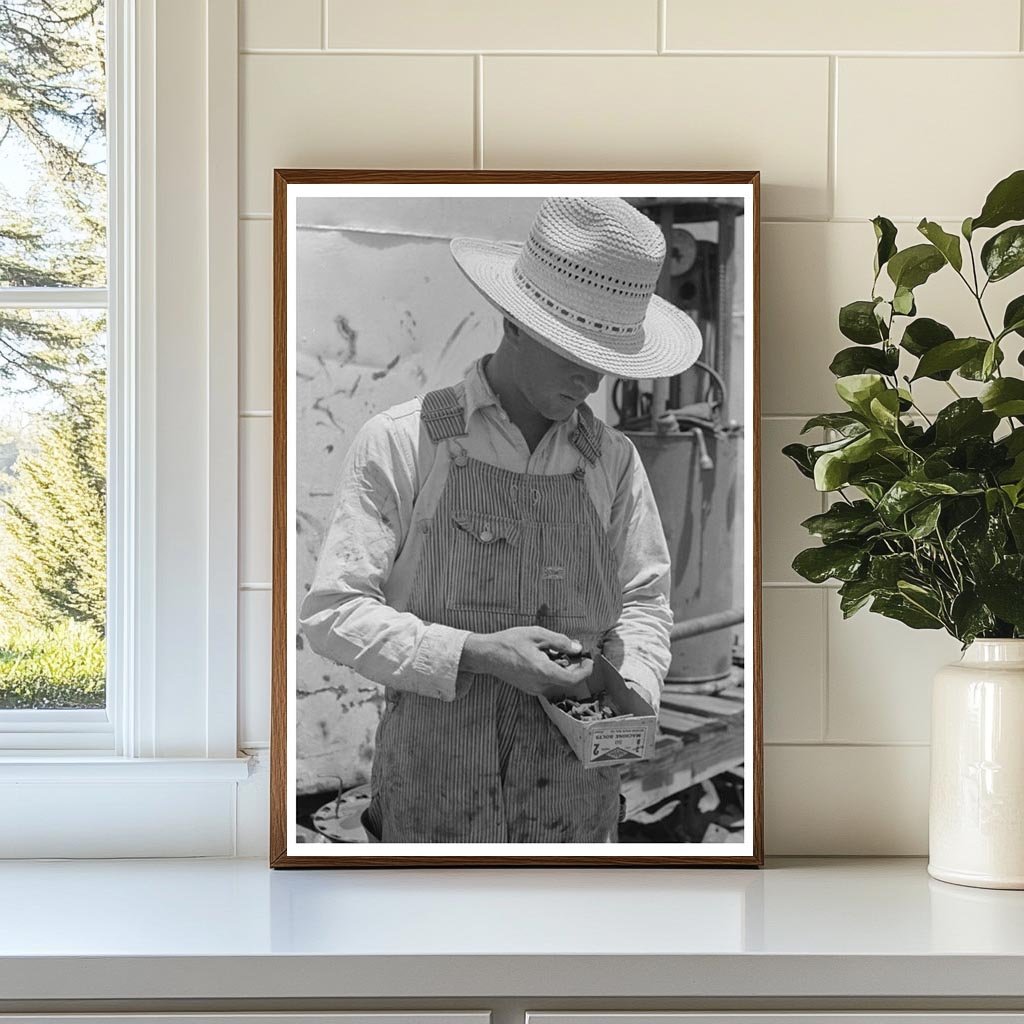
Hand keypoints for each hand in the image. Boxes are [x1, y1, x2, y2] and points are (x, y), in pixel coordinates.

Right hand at [459, 627, 593, 699]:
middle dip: (575, 666)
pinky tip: (547, 657)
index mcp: (544, 671)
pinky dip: (554, 671)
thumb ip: (559, 641)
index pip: (573, 679)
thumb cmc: (510, 642)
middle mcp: (540, 684)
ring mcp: (534, 688)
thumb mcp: (537, 634)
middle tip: (575, 649)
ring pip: (558, 681)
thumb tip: (577, 647)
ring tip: (559, 651)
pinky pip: (548, 682)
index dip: (585, 670)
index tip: (588, 658)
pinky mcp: (529, 688)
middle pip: (567, 680)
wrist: (487, 654)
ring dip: (564, 668)